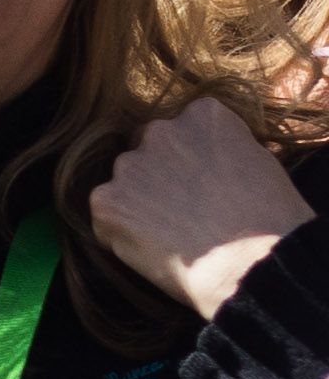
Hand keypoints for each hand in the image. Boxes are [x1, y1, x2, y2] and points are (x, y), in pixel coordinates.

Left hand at [90, 95, 315, 319]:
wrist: (253, 263)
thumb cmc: (272, 222)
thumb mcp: (259, 163)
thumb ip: (222, 149)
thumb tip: (203, 160)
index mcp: (203, 115)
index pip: (184, 129)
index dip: (193, 161)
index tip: (206, 185)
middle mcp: (160, 130)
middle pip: (148, 150)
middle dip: (160, 176)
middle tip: (184, 212)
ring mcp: (129, 165)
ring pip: (125, 183)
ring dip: (139, 204)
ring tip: (173, 236)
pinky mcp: (106, 201)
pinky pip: (107, 216)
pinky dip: (121, 233)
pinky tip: (154, 250)